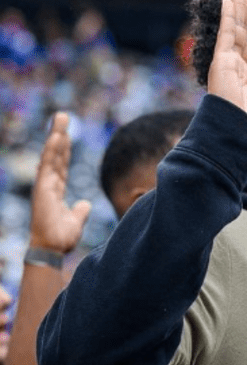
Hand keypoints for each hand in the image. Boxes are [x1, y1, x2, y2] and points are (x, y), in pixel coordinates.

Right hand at [28, 113, 90, 253]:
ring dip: (56, 135)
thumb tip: (85, 203)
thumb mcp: (76, 220)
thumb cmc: (61, 238)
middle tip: (63, 116)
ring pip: (51, 155)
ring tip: (61, 118)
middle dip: (59, 135)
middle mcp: (49, 184)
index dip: (64, 150)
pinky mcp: (43, 188)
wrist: (52, 249)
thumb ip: (80, 210)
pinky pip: (49, 165)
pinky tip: (57, 136)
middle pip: (56, 155)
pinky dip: (52, 150)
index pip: (61, 164)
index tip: (65, 134)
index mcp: (55, 190)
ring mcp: (44, 184)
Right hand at [206, 0, 246, 136]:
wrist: (237, 139)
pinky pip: (227, 37)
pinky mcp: (222, 64)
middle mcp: (233, 67)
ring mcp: (226, 64)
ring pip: (234, 29)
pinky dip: (228, 18)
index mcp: (242, 75)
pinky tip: (229, 1)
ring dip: (236, 6)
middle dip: (242, 9)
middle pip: (240, 31)